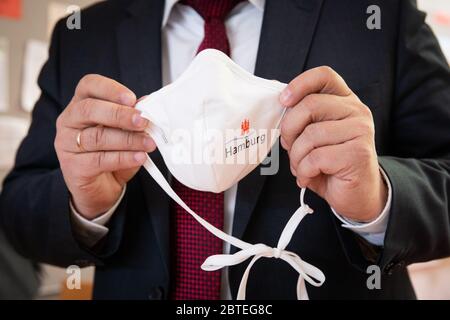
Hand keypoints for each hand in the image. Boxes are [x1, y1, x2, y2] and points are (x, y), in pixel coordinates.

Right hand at [55, 75, 155, 219]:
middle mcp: (69, 121)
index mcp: (81, 104)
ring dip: (128, 140)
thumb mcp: (125, 132)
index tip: (132, 98)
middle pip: (90, 109)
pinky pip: (99, 159)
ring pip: (97, 137)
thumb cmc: (112, 154)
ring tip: (149, 143)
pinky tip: (139, 157)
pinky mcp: (73, 167)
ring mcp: (67, 144)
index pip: (89, 86)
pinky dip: (123, 158)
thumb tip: (147, 104)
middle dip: (120, 115)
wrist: (101, 188)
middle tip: (143, 121)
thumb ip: (133, 118)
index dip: (110, 89)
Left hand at [279, 67, 386, 221]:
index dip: (299, 84)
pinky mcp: (358, 154)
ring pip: (310, 135)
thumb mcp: (314, 137)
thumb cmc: (330, 164)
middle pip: (310, 105)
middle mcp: (356, 111)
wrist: (356, 194)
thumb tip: (280, 109)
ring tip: (300, 166)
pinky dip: (303, 170)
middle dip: (289, 129)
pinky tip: (308, 176)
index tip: (283, 101)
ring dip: (296, 156)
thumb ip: (303, 120)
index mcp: (344, 101)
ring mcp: (360, 131)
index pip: (324, 76)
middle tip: (288, 146)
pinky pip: (315, 157)